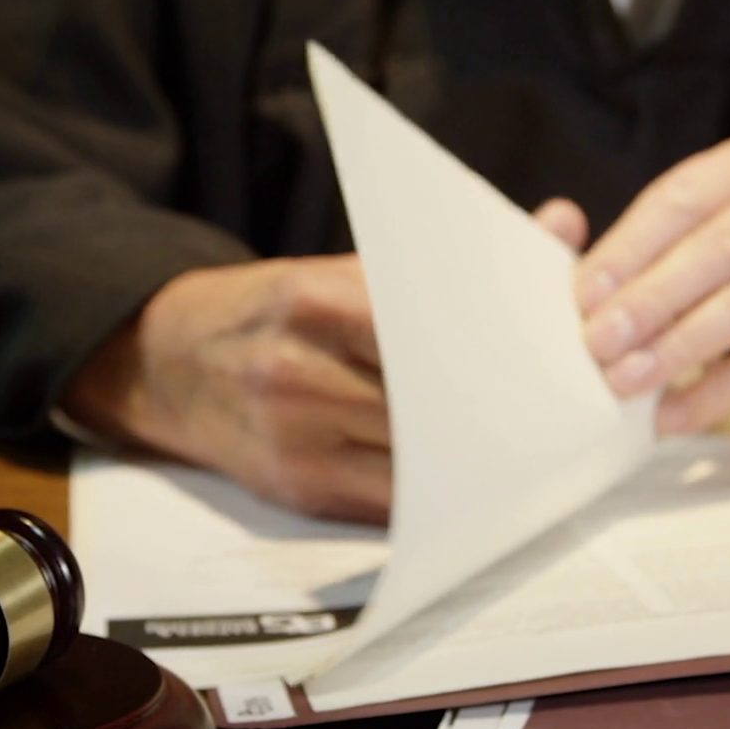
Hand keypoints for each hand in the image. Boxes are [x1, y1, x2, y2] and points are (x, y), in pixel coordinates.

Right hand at [63, 205, 590, 522]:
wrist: (166, 362)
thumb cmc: (274, 312)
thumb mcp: (347, 269)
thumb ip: (452, 262)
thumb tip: (563, 224)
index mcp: (312, 300)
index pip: (427, 332)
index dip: (498, 351)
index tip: (556, 356)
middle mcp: (296, 371)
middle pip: (427, 404)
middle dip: (494, 409)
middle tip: (563, 410)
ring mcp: (292, 437)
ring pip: (415, 461)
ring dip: (474, 459)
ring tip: (531, 446)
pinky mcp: (294, 489)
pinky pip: (387, 504)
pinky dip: (435, 496)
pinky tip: (473, 482)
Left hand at [567, 123, 729, 434]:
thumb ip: (664, 234)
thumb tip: (559, 230)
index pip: (684, 195)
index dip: (629, 247)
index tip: (583, 294)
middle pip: (717, 246)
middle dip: (649, 301)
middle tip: (596, 345)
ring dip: (680, 349)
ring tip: (628, 384)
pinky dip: (722, 391)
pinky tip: (678, 415)